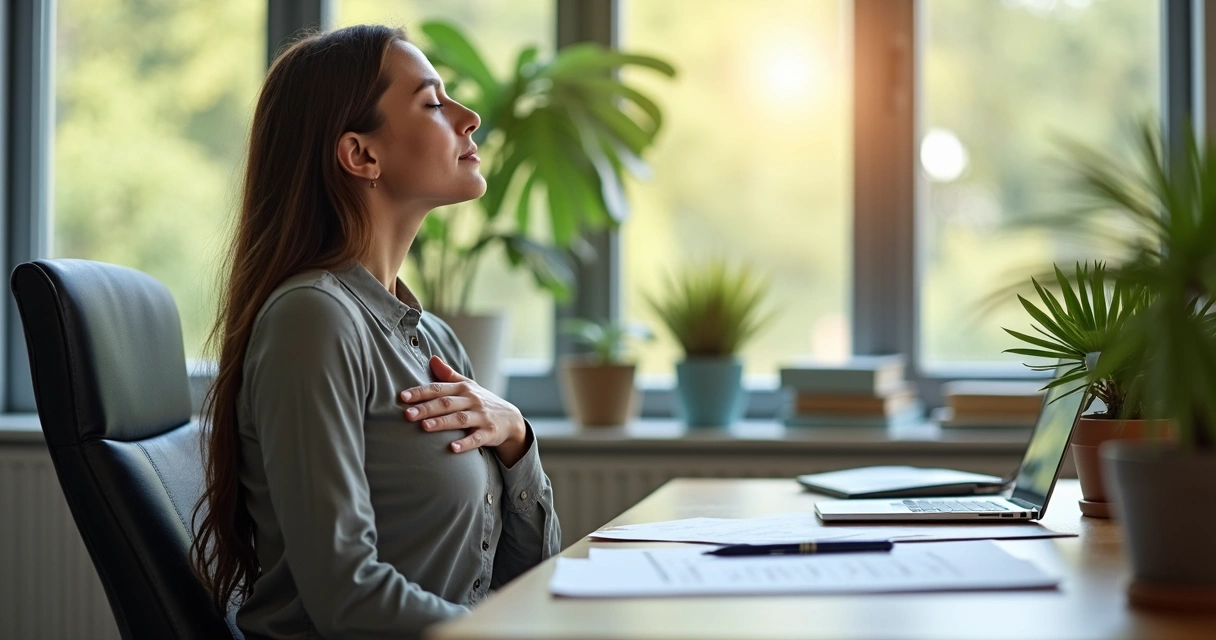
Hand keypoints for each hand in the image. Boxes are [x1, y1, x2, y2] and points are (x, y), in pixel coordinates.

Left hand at [400, 356, 526, 457]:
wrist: (511, 419)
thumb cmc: (482, 402)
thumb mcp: (468, 386)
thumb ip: (448, 375)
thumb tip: (431, 358)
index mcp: (463, 389)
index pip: (439, 388)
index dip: (421, 392)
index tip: (403, 397)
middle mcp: (472, 400)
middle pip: (447, 403)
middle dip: (427, 408)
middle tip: (407, 414)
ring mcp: (481, 416)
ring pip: (460, 419)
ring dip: (442, 423)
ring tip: (425, 427)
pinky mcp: (489, 432)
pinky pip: (477, 438)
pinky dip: (465, 443)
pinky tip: (453, 449)